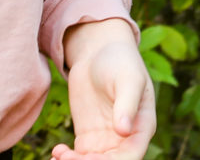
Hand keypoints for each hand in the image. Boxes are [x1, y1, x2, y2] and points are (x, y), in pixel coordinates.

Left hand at [54, 18, 153, 159]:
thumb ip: (127, 103)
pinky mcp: (88, 137)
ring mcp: (106, 139)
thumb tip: (124, 131)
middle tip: (67, 159)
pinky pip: (79, 158)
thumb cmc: (120, 60)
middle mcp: (126, 138)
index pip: (131, 155)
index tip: (89, 159)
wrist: (98, 51)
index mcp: (142, 126)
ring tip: (58, 157)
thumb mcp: (127, 78)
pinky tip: (57, 152)